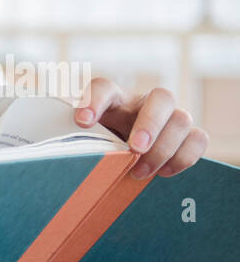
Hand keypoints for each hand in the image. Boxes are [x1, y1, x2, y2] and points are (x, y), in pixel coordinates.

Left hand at [75, 79, 209, 178]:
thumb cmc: (97, 148)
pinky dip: (184, 157)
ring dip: (164, 147)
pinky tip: (163, 173)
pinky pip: (198, 139)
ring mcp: (168, 119)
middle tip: (135, 148)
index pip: (104, 88)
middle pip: (160, 98)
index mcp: (113, 100)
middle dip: (150, 124)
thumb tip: (63, 162)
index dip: (94, 100)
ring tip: (140, 172)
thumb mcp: (83, 142)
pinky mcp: (186, 137)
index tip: (82, 121)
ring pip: (182, 119)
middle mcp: (144, 105)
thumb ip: (77, 144)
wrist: (118, 160)